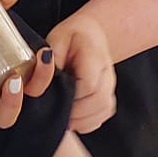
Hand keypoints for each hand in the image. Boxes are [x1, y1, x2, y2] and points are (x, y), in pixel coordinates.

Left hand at [44, 11, 115, 132]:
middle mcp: (108, 71)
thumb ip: (51, 59)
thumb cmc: (71, 37)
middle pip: (100, 100)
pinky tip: (75, 119)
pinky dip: (89, 122)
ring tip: (65, 120)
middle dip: (77, 113)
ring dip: (84, 120)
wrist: (91, 34)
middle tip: (58, 116)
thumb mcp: (56, 39)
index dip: (72, 97)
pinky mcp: (109, 95)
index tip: (56, 101)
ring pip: (104, 110)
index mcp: (94, 54)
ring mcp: (111, 85)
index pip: (89, 84)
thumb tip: (46, 77)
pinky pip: (104, 114)